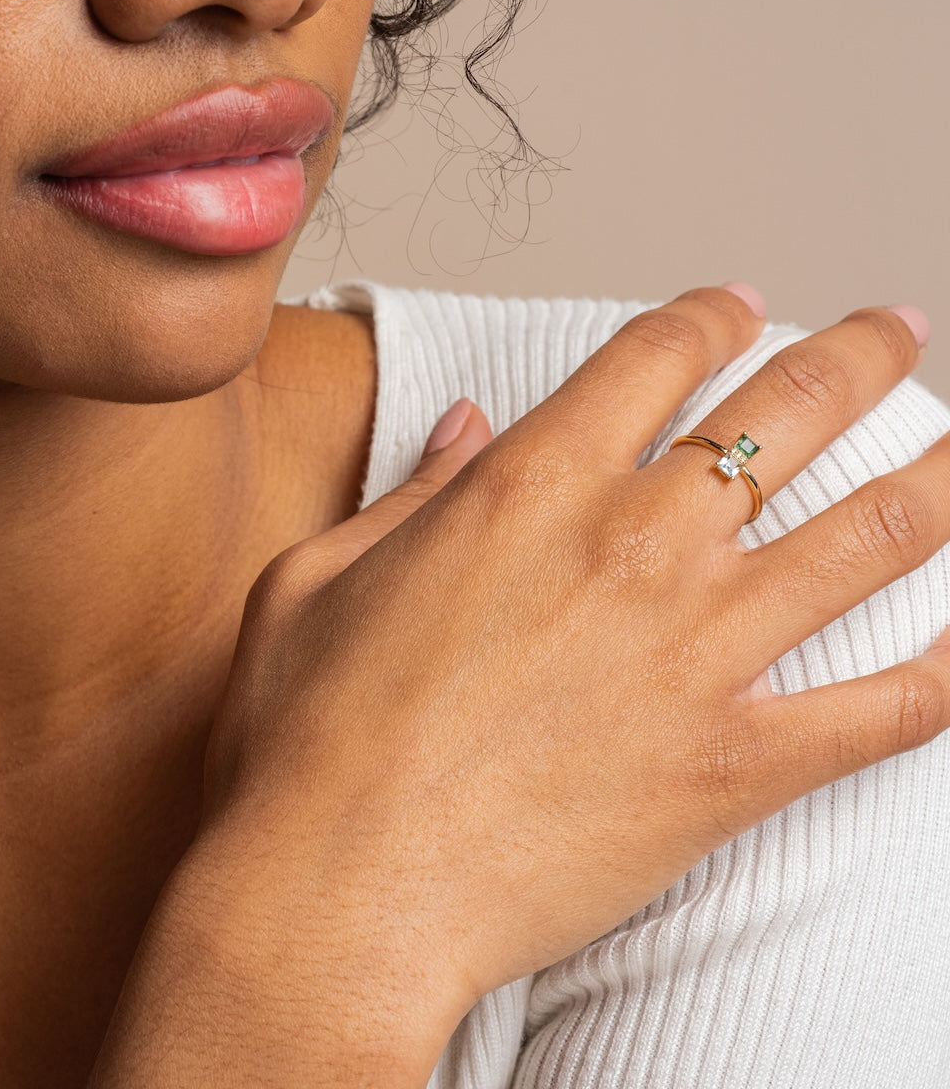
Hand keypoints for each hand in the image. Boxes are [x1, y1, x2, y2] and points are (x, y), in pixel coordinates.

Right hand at [97, 288, 949, 1088]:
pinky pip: (885, 710)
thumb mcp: (322, 576)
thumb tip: (466, 423)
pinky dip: (946, 675)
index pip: (659, 355)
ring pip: (871, 536)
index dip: (715, 314)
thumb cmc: (310, 735)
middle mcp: (632, 545)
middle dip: (858, 357)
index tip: (744, 307)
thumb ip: (412, 491)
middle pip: (789, 412)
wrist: (340, 888)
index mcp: (530, 485)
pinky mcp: (734, 764)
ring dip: (945, 479)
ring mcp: (697, 653)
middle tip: (897, 334)